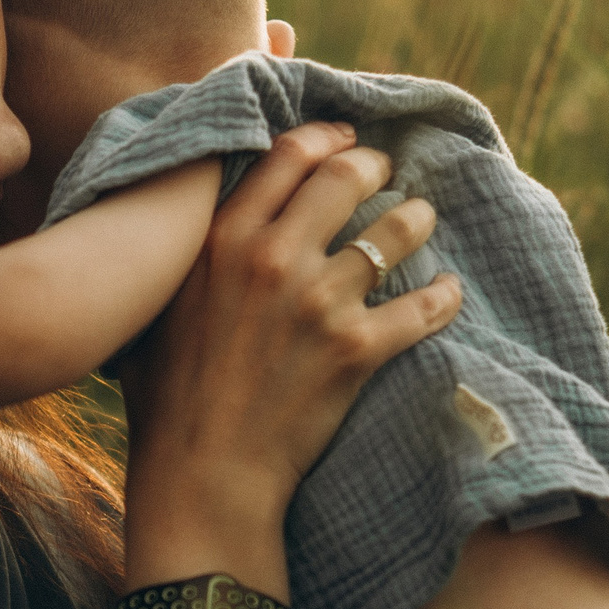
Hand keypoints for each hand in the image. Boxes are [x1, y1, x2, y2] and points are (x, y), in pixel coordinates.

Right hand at [120, 122, 460, 580]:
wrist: (201, 470)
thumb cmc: (169, 397)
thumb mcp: (160, 307)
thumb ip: (190, 256)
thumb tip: (204, 227)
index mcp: (221, 240)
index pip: (288, 154)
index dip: (327, 137)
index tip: (345, 141)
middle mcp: (272, 257)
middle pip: (346, 176)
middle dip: (375, 167)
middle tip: (386, 174)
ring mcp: (318, 301)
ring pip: (396, 231)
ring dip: (416, 219)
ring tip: (421, 220)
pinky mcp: (356, 347)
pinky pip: (424, 305)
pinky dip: (443, 296)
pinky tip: (448, 293)